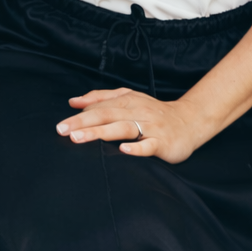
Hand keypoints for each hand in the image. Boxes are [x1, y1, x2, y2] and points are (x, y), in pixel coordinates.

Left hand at [56, 87, 206, 164]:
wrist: (191, 121)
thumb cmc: (154, 113)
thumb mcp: (129, 99)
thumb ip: (101, 98)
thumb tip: (74, 101)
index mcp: (128, 101)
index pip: (100, 108)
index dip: (80, 116)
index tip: (60, 126)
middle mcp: (138, 112)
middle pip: (107, 115)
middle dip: (84, 122)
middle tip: (63, 131)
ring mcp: (151, 127)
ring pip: (123, 128)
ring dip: (101, 132)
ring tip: (80, 138)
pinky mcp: (163, 142)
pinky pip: (149, 146)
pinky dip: (137, 148)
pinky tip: (123, 151)